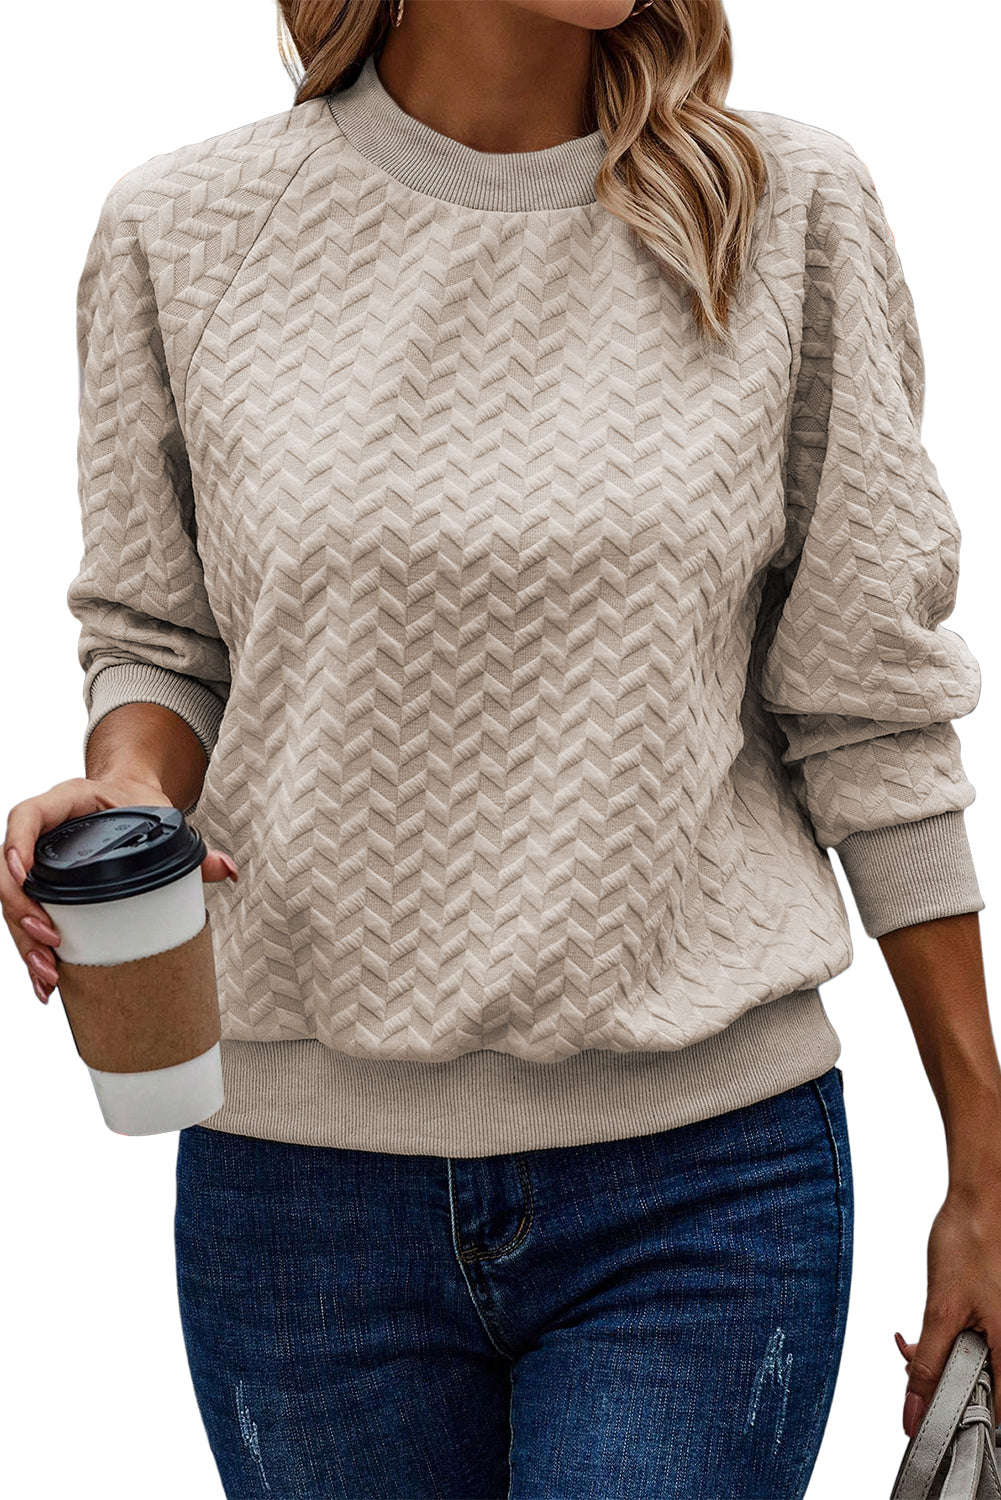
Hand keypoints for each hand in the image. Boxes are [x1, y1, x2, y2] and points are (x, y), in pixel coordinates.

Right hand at [2, 775, 237, 1004]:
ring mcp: (38, 862)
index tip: (23, 871)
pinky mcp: (44, 887)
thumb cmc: (135, 803)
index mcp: (64, 804)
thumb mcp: (162, 816)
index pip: (26, 816)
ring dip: (25, 942)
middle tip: (49, 943)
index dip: (17, 843)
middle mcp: (42, 833)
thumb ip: (194, 847)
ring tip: (47, 975)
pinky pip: (27, 917)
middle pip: (11, 873)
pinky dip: (33, 949)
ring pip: (14, 902)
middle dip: (22, 913)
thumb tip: (226, 870)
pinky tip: (46, 981)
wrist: (129, 798)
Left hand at [893, 1178, 1000, 1437]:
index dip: (962, 1426)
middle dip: (943, 1384)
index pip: (998, 1417)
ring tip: (915, 1341)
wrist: (982, 1197)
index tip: (931, 1424)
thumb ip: (927, 1366)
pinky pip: (983, 1344)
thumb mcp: (940, 1309)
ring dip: (945, 1360)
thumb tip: (914, 1416)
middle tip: (913, 1360)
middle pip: (984, 1391)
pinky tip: (932, 1325)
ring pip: (979, 1366)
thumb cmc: (970, 1243)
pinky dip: (954, 1340)